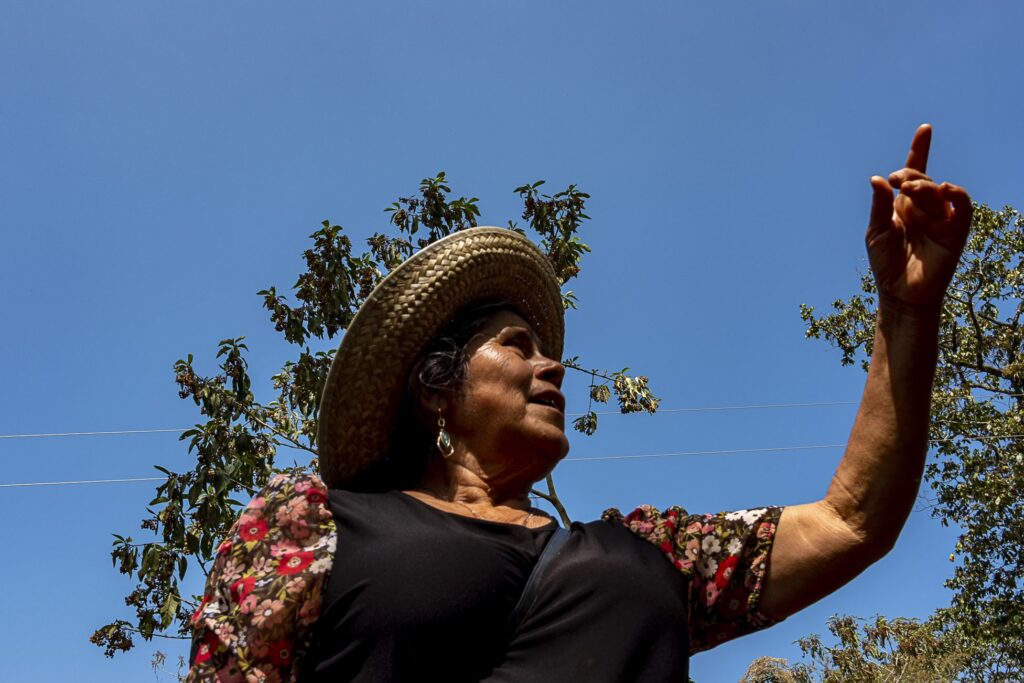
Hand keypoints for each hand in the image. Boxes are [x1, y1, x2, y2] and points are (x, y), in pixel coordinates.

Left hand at [866, 124, 972, 306]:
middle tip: (896, 181)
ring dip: (924, 185)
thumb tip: (878, 179)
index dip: (920, 150)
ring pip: (938, 190)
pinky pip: (962, 207)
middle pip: (922, 179)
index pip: (913, 172)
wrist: (900, 292)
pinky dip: (955, 194)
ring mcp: (941, 218)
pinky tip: (944, 189)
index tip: (926, 128)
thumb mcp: (876, 231)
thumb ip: (879, 205)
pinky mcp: (955, 231)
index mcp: (903, 204)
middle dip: (909, 175)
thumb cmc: (886, 263)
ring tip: (908, 190)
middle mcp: (923, 207)